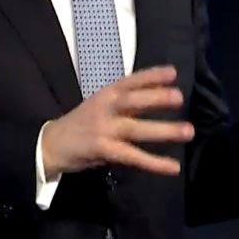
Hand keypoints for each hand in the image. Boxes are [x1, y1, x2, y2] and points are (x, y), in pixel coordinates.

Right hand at [41, 65, 193, 178]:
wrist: (50, 144)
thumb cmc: (81, 123)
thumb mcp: (100, 104)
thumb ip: (124, 102)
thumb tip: (158, 95)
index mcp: (106, 94)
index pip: (130, 81)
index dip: (151, 76)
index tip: (172, 72)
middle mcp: (105, 108)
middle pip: (133, 101)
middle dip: (156, 98)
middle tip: (179, 97)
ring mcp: (104, 129)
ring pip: (136, 129)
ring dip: (163, 130)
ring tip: (187, 131)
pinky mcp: (104, 150)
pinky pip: (133, 157)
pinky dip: (154, 162)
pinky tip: (173, 166)